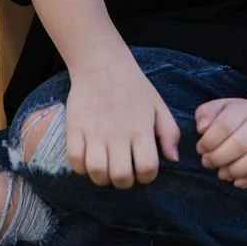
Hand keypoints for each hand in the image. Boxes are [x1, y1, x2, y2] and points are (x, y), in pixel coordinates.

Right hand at [64, 63, 180, 187]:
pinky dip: (80, 167)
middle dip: (124, 181)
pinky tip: (88, 159)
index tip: (142, 170)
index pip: (147, 168)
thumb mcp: (158, 105)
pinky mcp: (75, 128)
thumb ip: (169, 133)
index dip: (146, 176)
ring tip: (105, 168)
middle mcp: (118, 133)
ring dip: (102, 177)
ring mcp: (94, 131)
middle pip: (121, 176)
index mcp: (141, 129)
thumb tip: (172, 159)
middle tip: (123, 172)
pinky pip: (74, 160)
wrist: (101, 64)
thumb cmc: (133, 87)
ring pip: (96, 172)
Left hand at [194, 98, 246, 188]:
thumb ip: (205, 115)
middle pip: (240, 143)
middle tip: (207, 163)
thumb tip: (201, 128)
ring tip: (222, 174)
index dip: (209, 141)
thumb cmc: (236, 118)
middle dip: (219, 158)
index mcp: (243, 108)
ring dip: (235, 171)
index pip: (225, 124)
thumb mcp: (218, 109)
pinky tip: (238, 183)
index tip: (201, 149)